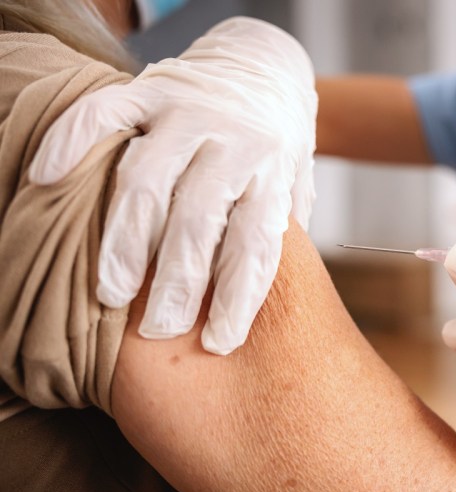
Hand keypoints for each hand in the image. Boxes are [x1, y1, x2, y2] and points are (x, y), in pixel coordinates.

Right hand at [28, 17, 317, 354]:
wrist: (266, 71)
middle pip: (200, 218)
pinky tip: (48, 179)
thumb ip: (280, 235)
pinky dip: (71, 142)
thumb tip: (261, 305)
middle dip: (178, 280)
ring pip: (149, 177)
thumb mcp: (295, 190)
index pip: (257, 243)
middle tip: (158, 329)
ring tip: (111, 294)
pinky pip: (105, 112)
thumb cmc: (276, 151)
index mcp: (274, 173)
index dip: (238, 297)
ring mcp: (192, 112)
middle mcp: (236, 141)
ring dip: (126, 239)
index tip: (217, 343)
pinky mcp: (154, 87)